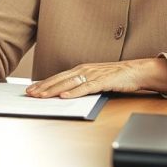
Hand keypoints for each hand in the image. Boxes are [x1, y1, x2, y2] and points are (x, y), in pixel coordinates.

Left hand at [25, 58, 166, 98]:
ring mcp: (93, 75)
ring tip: (41, 96)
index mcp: (81, 69)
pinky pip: (86, 88)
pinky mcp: (103, 81)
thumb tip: (65, 93)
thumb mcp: (95, 79)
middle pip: (60, 79)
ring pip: (69, 83)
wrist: (136, 71)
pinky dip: (74, 92)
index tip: (31, 90)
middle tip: (30, 94)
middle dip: (43, 87)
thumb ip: (81, 83)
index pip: (58, 77)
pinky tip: (65, 97)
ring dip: (54, 90)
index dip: (44, 83)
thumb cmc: (116, 76)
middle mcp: (84, 70)